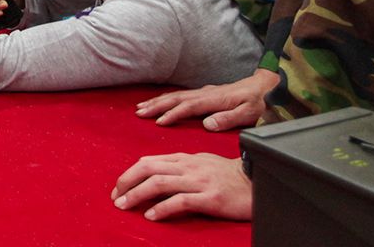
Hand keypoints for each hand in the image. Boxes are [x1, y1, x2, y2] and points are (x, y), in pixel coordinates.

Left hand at [111, 152, 251, 221]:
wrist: (258, 182)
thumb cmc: (230, 175)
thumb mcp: (202, 164)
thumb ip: (180, 167)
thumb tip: (156, 173)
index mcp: (185, 159)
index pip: (150, 161)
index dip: (130, 173)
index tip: (119, 186)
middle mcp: (188, 167)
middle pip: (148, 168)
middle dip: (127, 181)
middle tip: (115, 196)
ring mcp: (199, 181)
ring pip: (159, 183)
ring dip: (137, 194)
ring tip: (124, 206)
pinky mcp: (210, 198)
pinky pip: (181, 201)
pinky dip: (162, 208)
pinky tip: (151, 215)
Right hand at [135, 67, 278, 129]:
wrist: (264, 87)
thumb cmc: (257, 102)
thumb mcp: (249, 113)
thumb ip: (228, 119)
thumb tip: (207, 125)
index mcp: (214, 99)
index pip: (188, 107)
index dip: (173, 114)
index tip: (159, 122)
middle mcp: (205, 93)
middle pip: (176, 98)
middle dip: (156, 105)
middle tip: (139, 112)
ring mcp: (203, 92)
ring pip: (175, 96)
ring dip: (157, 101)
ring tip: (141, 107)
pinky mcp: (204, 94)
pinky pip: (180, 96)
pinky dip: (166, 99)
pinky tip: (158, 102)